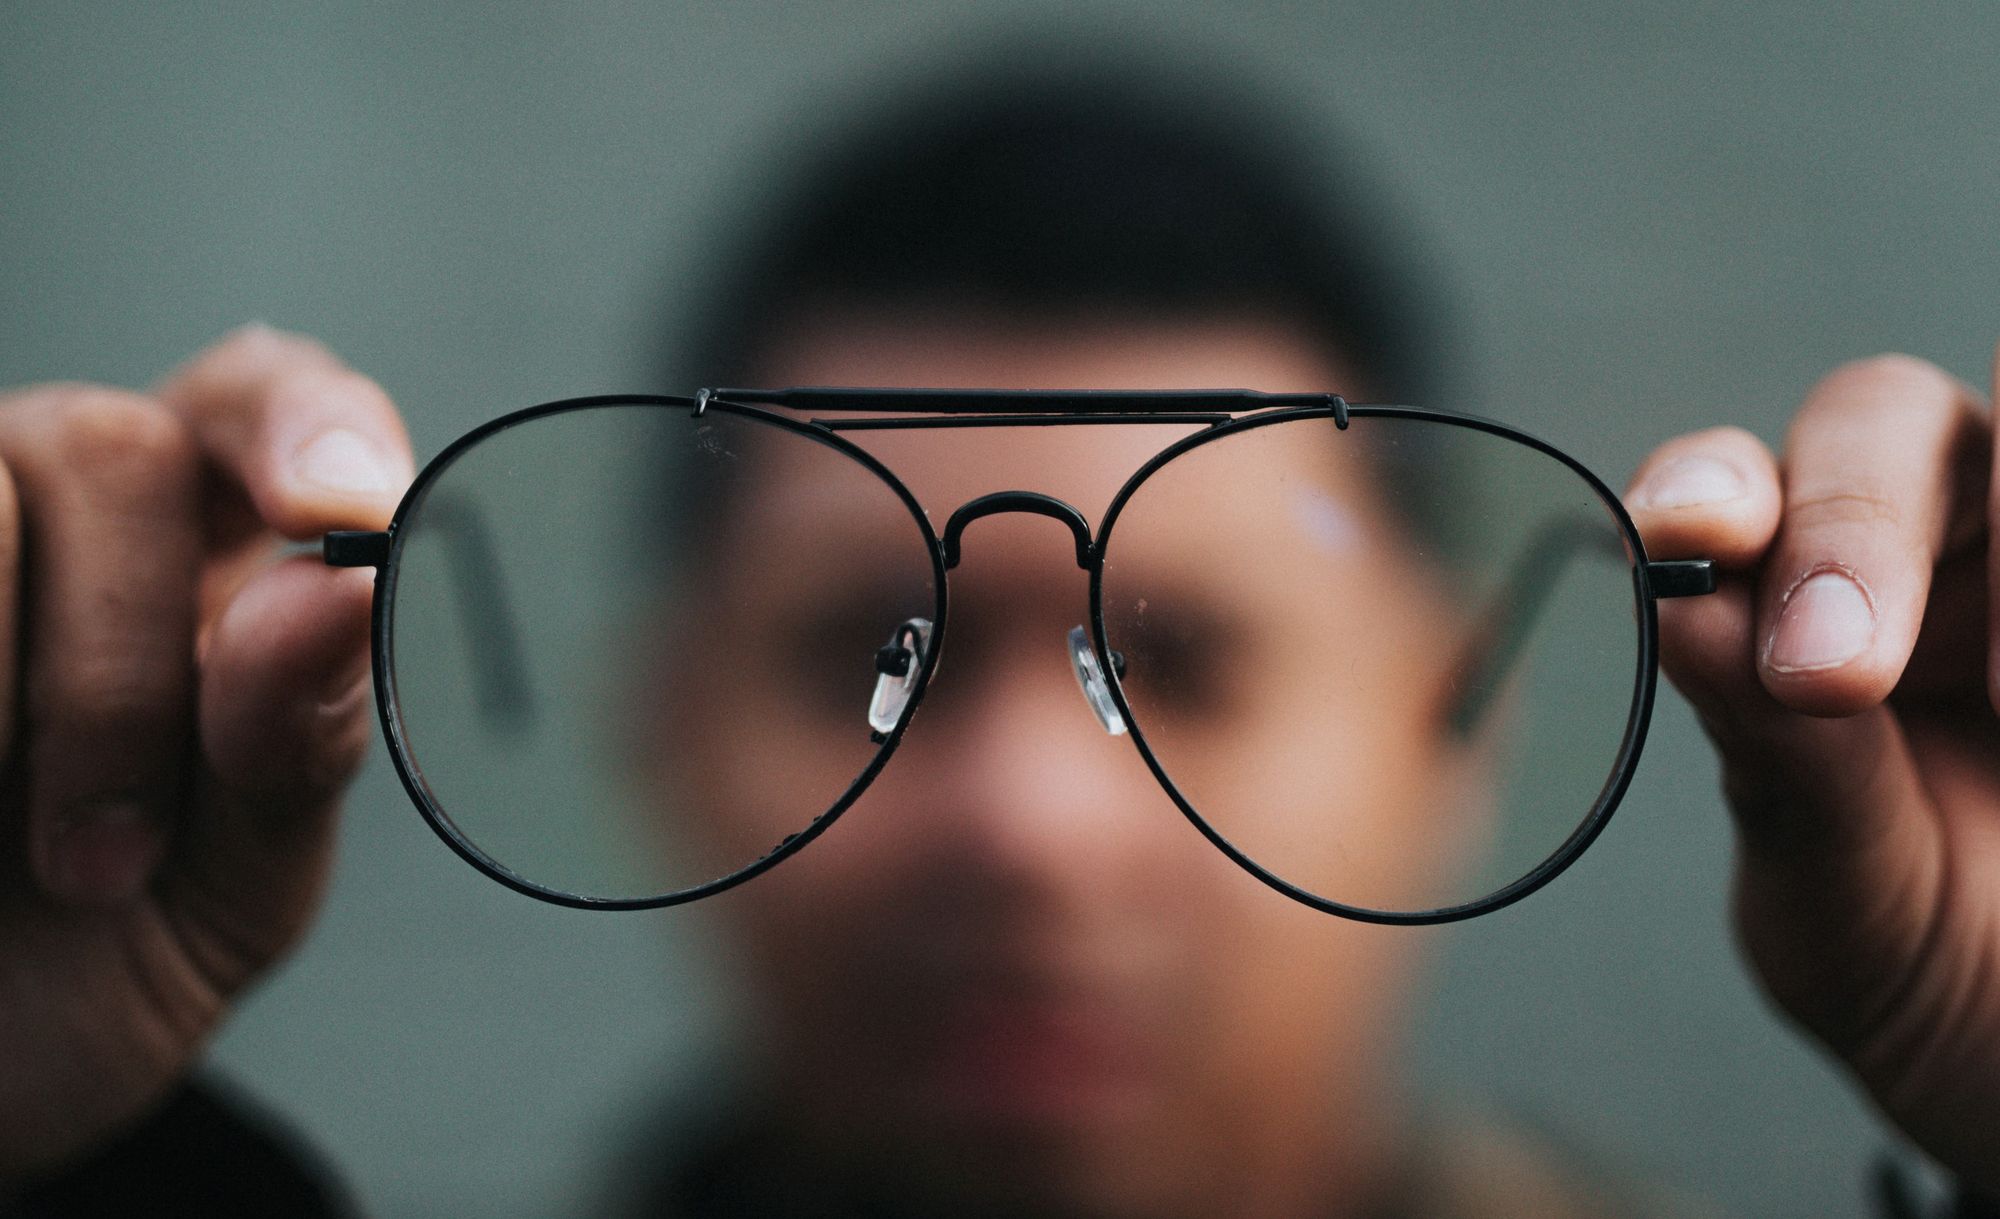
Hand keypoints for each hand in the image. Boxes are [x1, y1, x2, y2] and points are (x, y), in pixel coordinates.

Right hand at [0, 325, 411, 1183]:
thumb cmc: (91, 970)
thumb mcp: (232, 884)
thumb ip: (295, 742)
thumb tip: (337, 591)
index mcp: (206, 561)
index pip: (266, 402)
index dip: (305, 422)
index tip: (338, 510)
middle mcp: (58, 516)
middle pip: (116, 446)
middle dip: (124, 661)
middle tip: (109, 855)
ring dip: (27, 694)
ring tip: (28, 861)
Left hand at [1628, 349, 1999, 1192]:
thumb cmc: (1920, 957)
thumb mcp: (1838, 882)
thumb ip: (1780, 756)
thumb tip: (1680, 605)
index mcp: (1792, 600)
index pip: (1736, 484)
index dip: (1710, 483)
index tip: (1687, 537)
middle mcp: (1926, 545)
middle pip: (1888, 416)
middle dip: (1857, 522)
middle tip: (1834, 672)